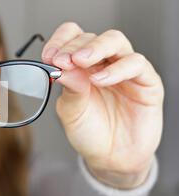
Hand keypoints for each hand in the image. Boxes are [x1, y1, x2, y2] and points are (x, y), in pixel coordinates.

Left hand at [42, 22, 163, 188]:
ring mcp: (125, 70)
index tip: (48, 55)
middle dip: (75, 46)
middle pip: (92, 37)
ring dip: (95, 48)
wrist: (110, 158)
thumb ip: (68, 87)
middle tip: (63, 59)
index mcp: (81, 66)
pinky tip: (100, 80)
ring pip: (115, 41)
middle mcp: (103, 63)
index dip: (60, 41)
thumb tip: (61, 65)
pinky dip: (116, 69)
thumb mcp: (70, 111)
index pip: (72, 37)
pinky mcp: (146, 82)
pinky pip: (135, 64)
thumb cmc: (89, 132)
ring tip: (80, 62)